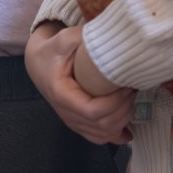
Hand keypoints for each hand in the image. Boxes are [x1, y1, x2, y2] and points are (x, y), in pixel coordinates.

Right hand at [25, 22, 134, 145]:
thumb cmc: (52, 51)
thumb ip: (84, 37)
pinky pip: (99, 138)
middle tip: (133, 88)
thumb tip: (112, 34)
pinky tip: (128, 130)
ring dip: (122, 120)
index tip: (127, 86)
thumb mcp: (64, 39)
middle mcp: (66, 113)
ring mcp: (73, 122)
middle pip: (101, 125)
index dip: (114, 103)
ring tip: (130, 99)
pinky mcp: (79, 124)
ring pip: (103, 135)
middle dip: (123, 109)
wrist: (39, 63)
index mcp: (62, 94)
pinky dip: (116, 135)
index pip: (92, 111)